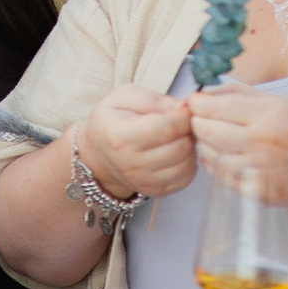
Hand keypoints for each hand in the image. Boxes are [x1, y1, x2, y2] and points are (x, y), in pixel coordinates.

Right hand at [78, 86, 196, 199]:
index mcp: (119, 136)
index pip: (166, 128)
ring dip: (190, 147)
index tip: (185, 108)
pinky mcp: (153, 191)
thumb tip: (184, 108)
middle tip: (182, 122)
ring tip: (179, 136)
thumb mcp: (125, 97)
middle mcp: (129, 163)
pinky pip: (185, 178)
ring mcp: (141, 181)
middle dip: (188, 131)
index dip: (184, 116)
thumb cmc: (112, 120)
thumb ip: (155, 100)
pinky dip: (188, 163)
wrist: (97, 154)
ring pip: (186, 164)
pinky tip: (178, 152)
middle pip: (179, 147)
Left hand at [187, 85, 287, 203]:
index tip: (196, 102)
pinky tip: (227, 156)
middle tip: (203, 119)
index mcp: (270, 114)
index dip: (197, 103)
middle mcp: (261, 142)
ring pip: (209, 154)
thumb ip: (245, 94)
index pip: (213, 106)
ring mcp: (257, 170)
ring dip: (206, 144)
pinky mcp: (256, 192)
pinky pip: (221, 176)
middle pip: (205, 130)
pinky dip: (217, 164)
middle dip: (198, 122)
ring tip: (218, 138)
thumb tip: (209, 91)